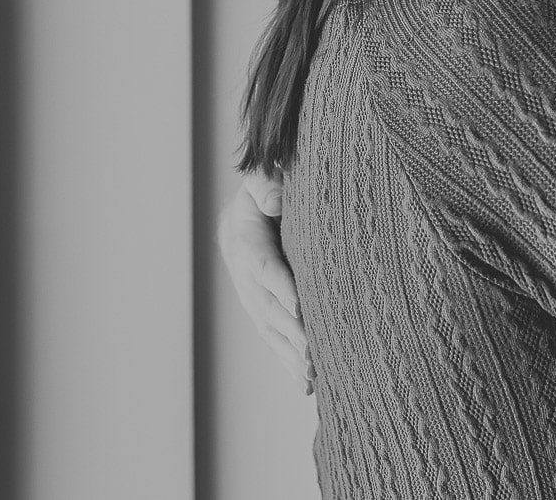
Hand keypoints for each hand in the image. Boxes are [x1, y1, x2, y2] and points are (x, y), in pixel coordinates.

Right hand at [216, 169, 313, 389]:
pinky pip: (272, 336)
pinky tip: (306, 383)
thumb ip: (266, 182)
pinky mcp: (259, 308)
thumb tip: (274, 200)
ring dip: (289, 353)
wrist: (249, 204)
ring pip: (269, 327)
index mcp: (244, 235)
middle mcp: (242, 270)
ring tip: (313, 376)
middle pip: (265, 305)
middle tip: (313, 353)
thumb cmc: (266, 181)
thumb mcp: (262, 172)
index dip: (279, 286)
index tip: (300, 307)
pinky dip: (288, 360)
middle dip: (289, 331)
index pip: (262, 264)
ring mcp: (249, 292)